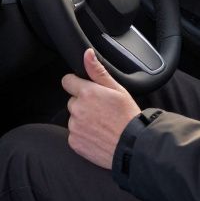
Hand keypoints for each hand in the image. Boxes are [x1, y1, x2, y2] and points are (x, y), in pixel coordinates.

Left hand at [62, 49, 141, 169]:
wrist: (132, 146)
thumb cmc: (128, 117)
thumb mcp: (118, 89)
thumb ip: (98, 71)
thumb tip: (87, 54)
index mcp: (87, 93)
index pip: (67, 81)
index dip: (77, 83)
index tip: (87, 90)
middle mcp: (77, 109)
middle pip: (73, 101)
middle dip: (83, 104)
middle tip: (101, 111)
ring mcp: (74, 127)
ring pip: (74, 118)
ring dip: (83, 120)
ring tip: (102, 125)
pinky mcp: (74, 142)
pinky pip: (74, 134)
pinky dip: (83, 135)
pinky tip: (98, 135)